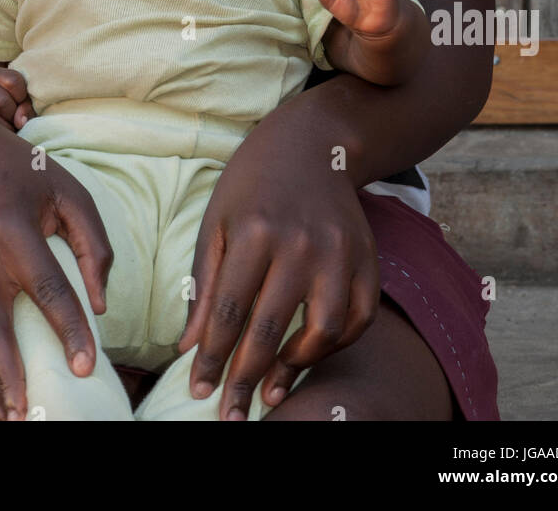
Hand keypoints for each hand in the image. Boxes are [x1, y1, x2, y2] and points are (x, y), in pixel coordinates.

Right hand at [0, 113, 112, 420]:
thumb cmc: (21, 173)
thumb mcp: (69, 191)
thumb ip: (94, 245)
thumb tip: (100, 306)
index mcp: (13, 226)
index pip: (47, 289)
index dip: (68, 330)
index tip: (86, 366)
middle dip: (9, 378)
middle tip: (29, 416)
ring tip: (7, 416)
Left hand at [176, 93, 378, 419]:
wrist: (313, 144)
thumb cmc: (253, 183)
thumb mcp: (217, 220)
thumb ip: (204, 282)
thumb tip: (188, 346)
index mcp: (255, 231)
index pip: (228, 311)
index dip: (211, 357)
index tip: (198, 390)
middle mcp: (300, 243)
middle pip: (270, 328)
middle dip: (245, 379)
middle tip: (231, 413)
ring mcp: (340, 251)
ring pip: (323, 330)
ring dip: (296, 367)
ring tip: (271, 388)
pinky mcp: (368, 256)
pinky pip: (359, 317)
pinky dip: (337, 344)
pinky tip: (310, 354)